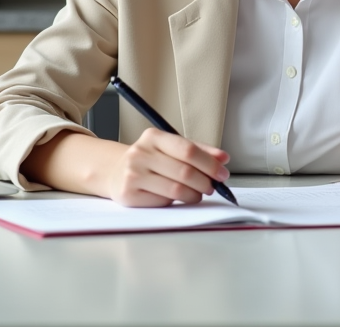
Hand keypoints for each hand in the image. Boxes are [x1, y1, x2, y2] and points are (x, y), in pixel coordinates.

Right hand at [107, 128, 230, 206]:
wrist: (116, 171)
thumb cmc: (150, 159)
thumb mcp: (170, 148)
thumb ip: (198, 151)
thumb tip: (223, 159)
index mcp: (153, 137)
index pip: (188, 150)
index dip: (209, 164)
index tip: (222, 173)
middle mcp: (140, 153)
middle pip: (184, 171)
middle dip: (205, 182)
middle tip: (212, 186)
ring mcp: (133, 175)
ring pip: (176, 190)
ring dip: (194, 195)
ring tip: (198, 194)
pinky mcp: (129, 195)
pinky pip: (163, 202)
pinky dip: (177, 202)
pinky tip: (178, 198)